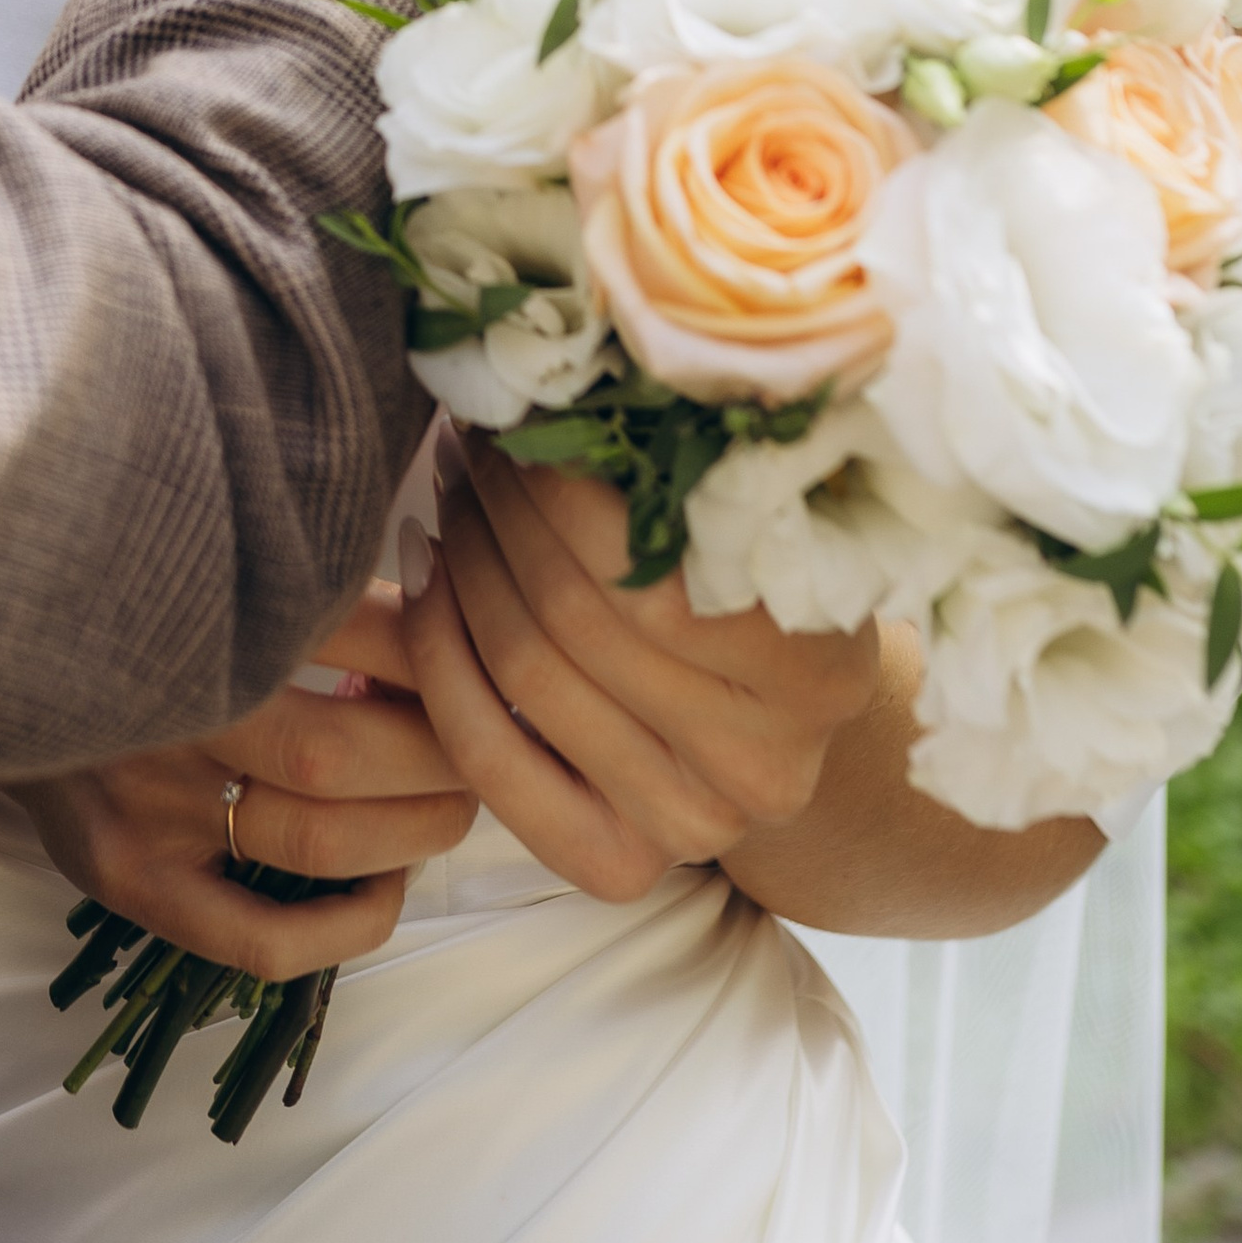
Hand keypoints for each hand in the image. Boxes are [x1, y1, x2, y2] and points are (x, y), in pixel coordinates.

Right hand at [8, 589, 474, 980]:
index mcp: (190, 610)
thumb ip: (297, 579)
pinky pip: (260, 940)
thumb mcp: (198, 564)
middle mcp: (163, 714)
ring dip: (415, 830)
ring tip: (449, 806)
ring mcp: (145, 809)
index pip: (352, 634)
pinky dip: (348, 926)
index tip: (466, 653)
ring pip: (320, 841)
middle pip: (341, 753)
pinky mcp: (131, 880)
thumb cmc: (125, 606)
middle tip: (476, 742)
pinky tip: (385, 889)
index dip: (430, 652)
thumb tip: (430, 614)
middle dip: (440, 754)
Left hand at [396, 447, 878, 905]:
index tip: (511, 412)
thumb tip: (560, 375)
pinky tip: (424, 579)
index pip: (639, 567)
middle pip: (571, 613)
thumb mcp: (753, 518)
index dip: (550, 481)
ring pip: (521, 670)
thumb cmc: (756, 586)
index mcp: (817, 668)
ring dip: (461, 562)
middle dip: (498, 508)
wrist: (781, 722)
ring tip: (448, 494)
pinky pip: (490, 758)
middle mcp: (763, 766)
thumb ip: (683, 469)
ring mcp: (694, 827)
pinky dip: (437, 658)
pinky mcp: (621, 867)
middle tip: (464, 441)